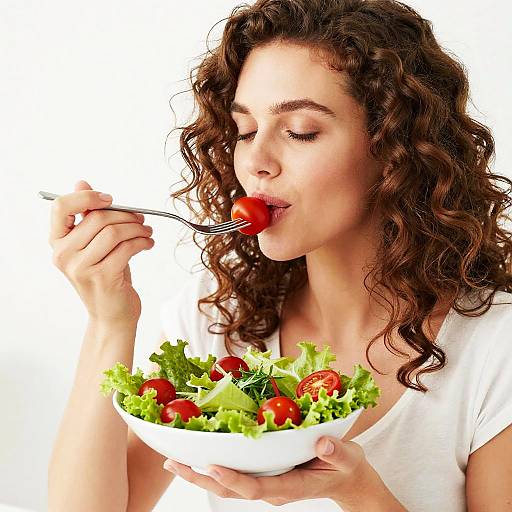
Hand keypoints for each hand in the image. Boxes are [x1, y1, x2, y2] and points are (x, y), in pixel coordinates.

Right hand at [48, 179, 154, 323]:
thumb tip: (81, 183)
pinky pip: (126, 248)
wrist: (112, 314)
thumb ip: (87, 216)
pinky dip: (142, 242)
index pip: (61, 206)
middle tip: (141, 219)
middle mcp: (63, 254)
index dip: (86, 196)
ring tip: (147, 232)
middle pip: (96, 217)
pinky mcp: (102, 277)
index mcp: (57, 242)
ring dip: (137, 228)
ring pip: (114, 232)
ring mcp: (81, 268)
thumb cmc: (105, 276)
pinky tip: (148, 244)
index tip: (110, 199)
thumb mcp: (94, 244)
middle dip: (126, 214)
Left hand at [163, 435, 393, 508]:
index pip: (256, 487)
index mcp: (290, 487)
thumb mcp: (349, 458)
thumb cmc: (347, 469)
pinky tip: (200, 454)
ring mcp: (267, 482)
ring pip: (228, 485)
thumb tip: (321, 442)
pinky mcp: (265, 474)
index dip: (233, 479)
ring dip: (200, 473)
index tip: (213, 466)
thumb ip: (337, 452)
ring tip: (175, 460)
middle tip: (174, 462)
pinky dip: (215, 466)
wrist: (348, 480)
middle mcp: (273, 488)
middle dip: (201, 478)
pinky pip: (236, 474)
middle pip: (231, 490)